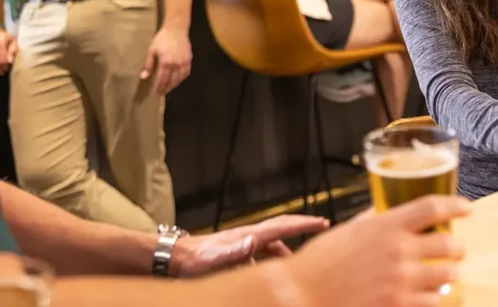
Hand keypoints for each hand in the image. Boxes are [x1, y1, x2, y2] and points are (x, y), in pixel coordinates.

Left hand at [141, 25, 191, 94]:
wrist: (176, 29)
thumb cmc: (162, 39)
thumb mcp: (152, 50)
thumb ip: (149, 64)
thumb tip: (144, 76)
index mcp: (166, 63)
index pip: (162, 79)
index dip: (159, 87)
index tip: (156, 92)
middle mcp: (176, 64)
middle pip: (171, 81)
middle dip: (166, 88)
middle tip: (162, 93)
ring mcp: (183, 62)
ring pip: (180, 78)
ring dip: (174, 85)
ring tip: (169, 88)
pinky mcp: (189, 59)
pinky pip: (186, 72)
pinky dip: (182, 78)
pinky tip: (178, 80)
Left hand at [173, 215, 330, 277]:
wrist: (174, 258)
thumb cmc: (192, 261)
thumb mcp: (213, 260)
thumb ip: (234, 252)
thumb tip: (253, 241)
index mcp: (248, 236)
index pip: (281, 227)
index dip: (303, 225)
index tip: (322, 222)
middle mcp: (247, 236)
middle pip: (280, 229)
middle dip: (300, 228)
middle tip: (320, 228)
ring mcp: (241, 242)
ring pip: (271, 243)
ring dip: (285, 250)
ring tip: (297, 263)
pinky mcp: (235, 250)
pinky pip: (259, 254)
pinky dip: (269, 260)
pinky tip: (268, 274)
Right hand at [282, 195, 470, 306]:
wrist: (302, 294)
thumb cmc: (320, 261)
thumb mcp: (349, 230)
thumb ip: (373, 222)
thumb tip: (385, 215)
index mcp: (386, 226)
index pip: (433, 208)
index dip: (455, 206)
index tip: (466, 209)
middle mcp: (398, 251)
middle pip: (448, 244)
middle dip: (457, 248)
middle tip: (457, 249)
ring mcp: (400, 282)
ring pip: (446, 276)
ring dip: (448, 274)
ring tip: (445, 274)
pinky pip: (431, 303)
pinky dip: (433, 298)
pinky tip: (428, 296)